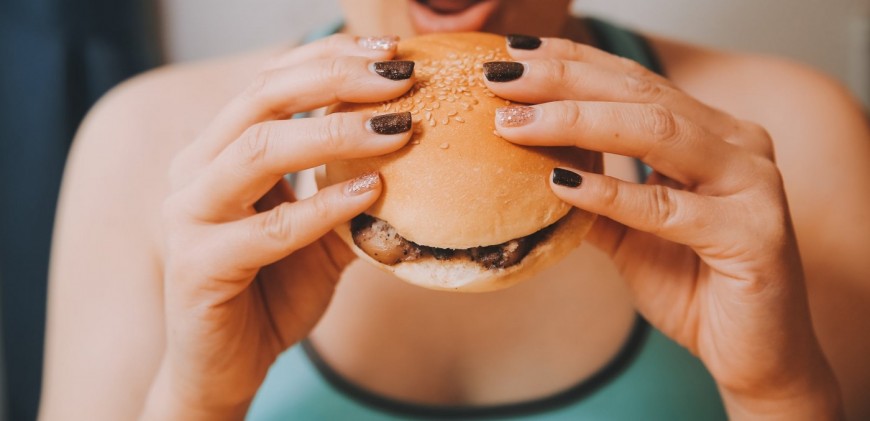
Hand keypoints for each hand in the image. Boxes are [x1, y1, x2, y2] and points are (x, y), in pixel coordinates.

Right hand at [141, 35, 414, 419]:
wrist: (227, 366)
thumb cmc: (271, 290)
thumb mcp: (319, 231)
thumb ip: (347, 187)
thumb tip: (410, 146)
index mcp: (219, 151)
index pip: (272, 80)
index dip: (330, 57)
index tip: (392, 52)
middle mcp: (195, 171)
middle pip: (262, 98)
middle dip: (335, 79)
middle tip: (400, 78)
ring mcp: (190, 216)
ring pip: (258, 149)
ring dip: (333, 132)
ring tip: (396, 130)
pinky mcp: (198, 265)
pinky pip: (269, 227)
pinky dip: (323, 206)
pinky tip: (371, 193)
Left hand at [488, 37, 842, 418]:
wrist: (754, 353)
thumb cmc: (695, 286)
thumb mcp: (631, 234)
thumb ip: (594, 195)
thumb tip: (533, 163)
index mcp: (714, 134)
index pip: (635, 83)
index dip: (573, 65)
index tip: (514, 57)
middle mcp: (738, 146)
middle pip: (641, 94)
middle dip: (565, 82)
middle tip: (502, 80)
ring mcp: (752, 185)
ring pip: (657, 132)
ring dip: (577, 123)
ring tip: (517, 125)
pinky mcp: (753, 234)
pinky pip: (669, 207)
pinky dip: (611, 192)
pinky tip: (561, 184)